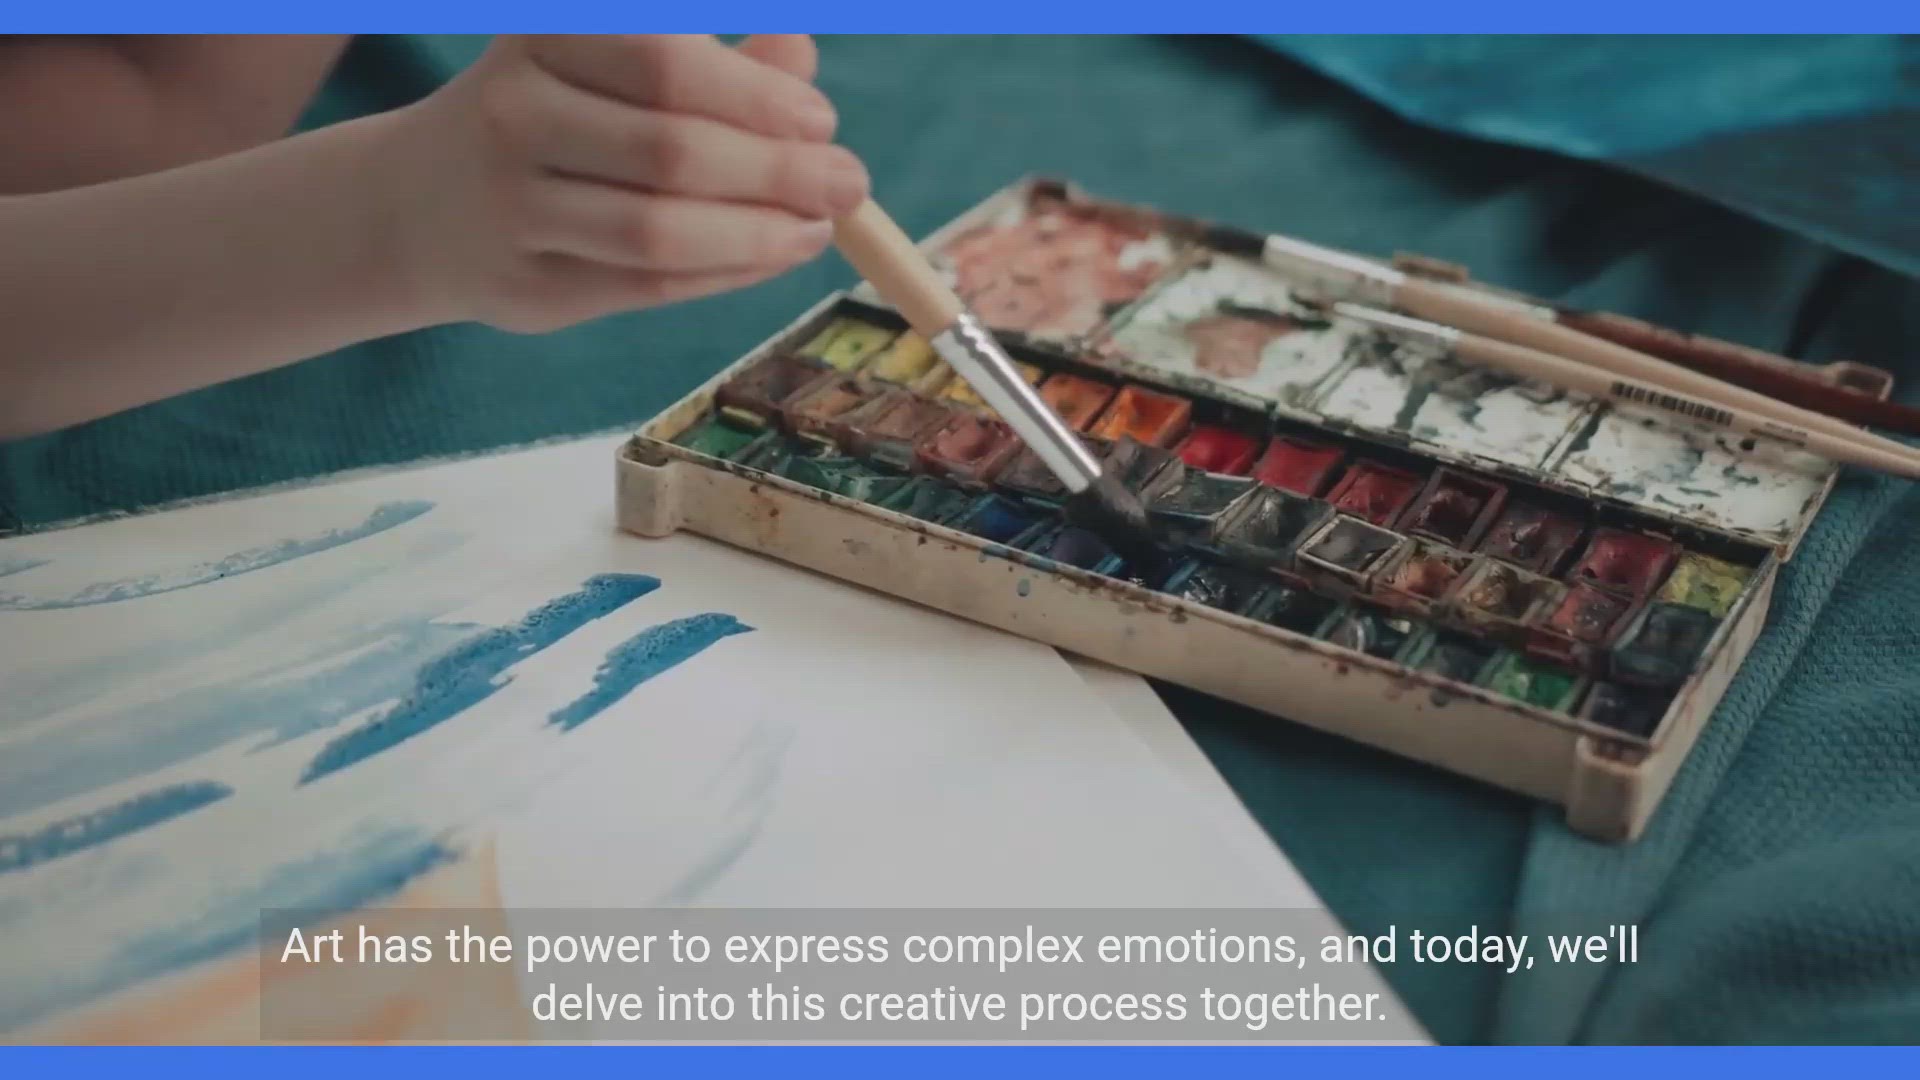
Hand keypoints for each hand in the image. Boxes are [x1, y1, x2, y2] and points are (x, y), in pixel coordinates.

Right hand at [379, 34, 866, 332]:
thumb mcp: (612, 60)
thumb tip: (798, 54)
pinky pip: (646, 286)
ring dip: (758, 235)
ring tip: (817, 228)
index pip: (664, 62)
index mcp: (543, 36)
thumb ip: (708, 58)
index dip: (755, 97)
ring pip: (657, 232)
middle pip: (670, 151)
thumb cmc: (553, 115)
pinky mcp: (526, 287)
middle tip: (847, 183)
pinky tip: (769, 257)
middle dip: (778, 172)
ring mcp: (512, 207)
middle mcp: (514, 114)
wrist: (421, 205)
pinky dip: (723, 273)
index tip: (821, 120)